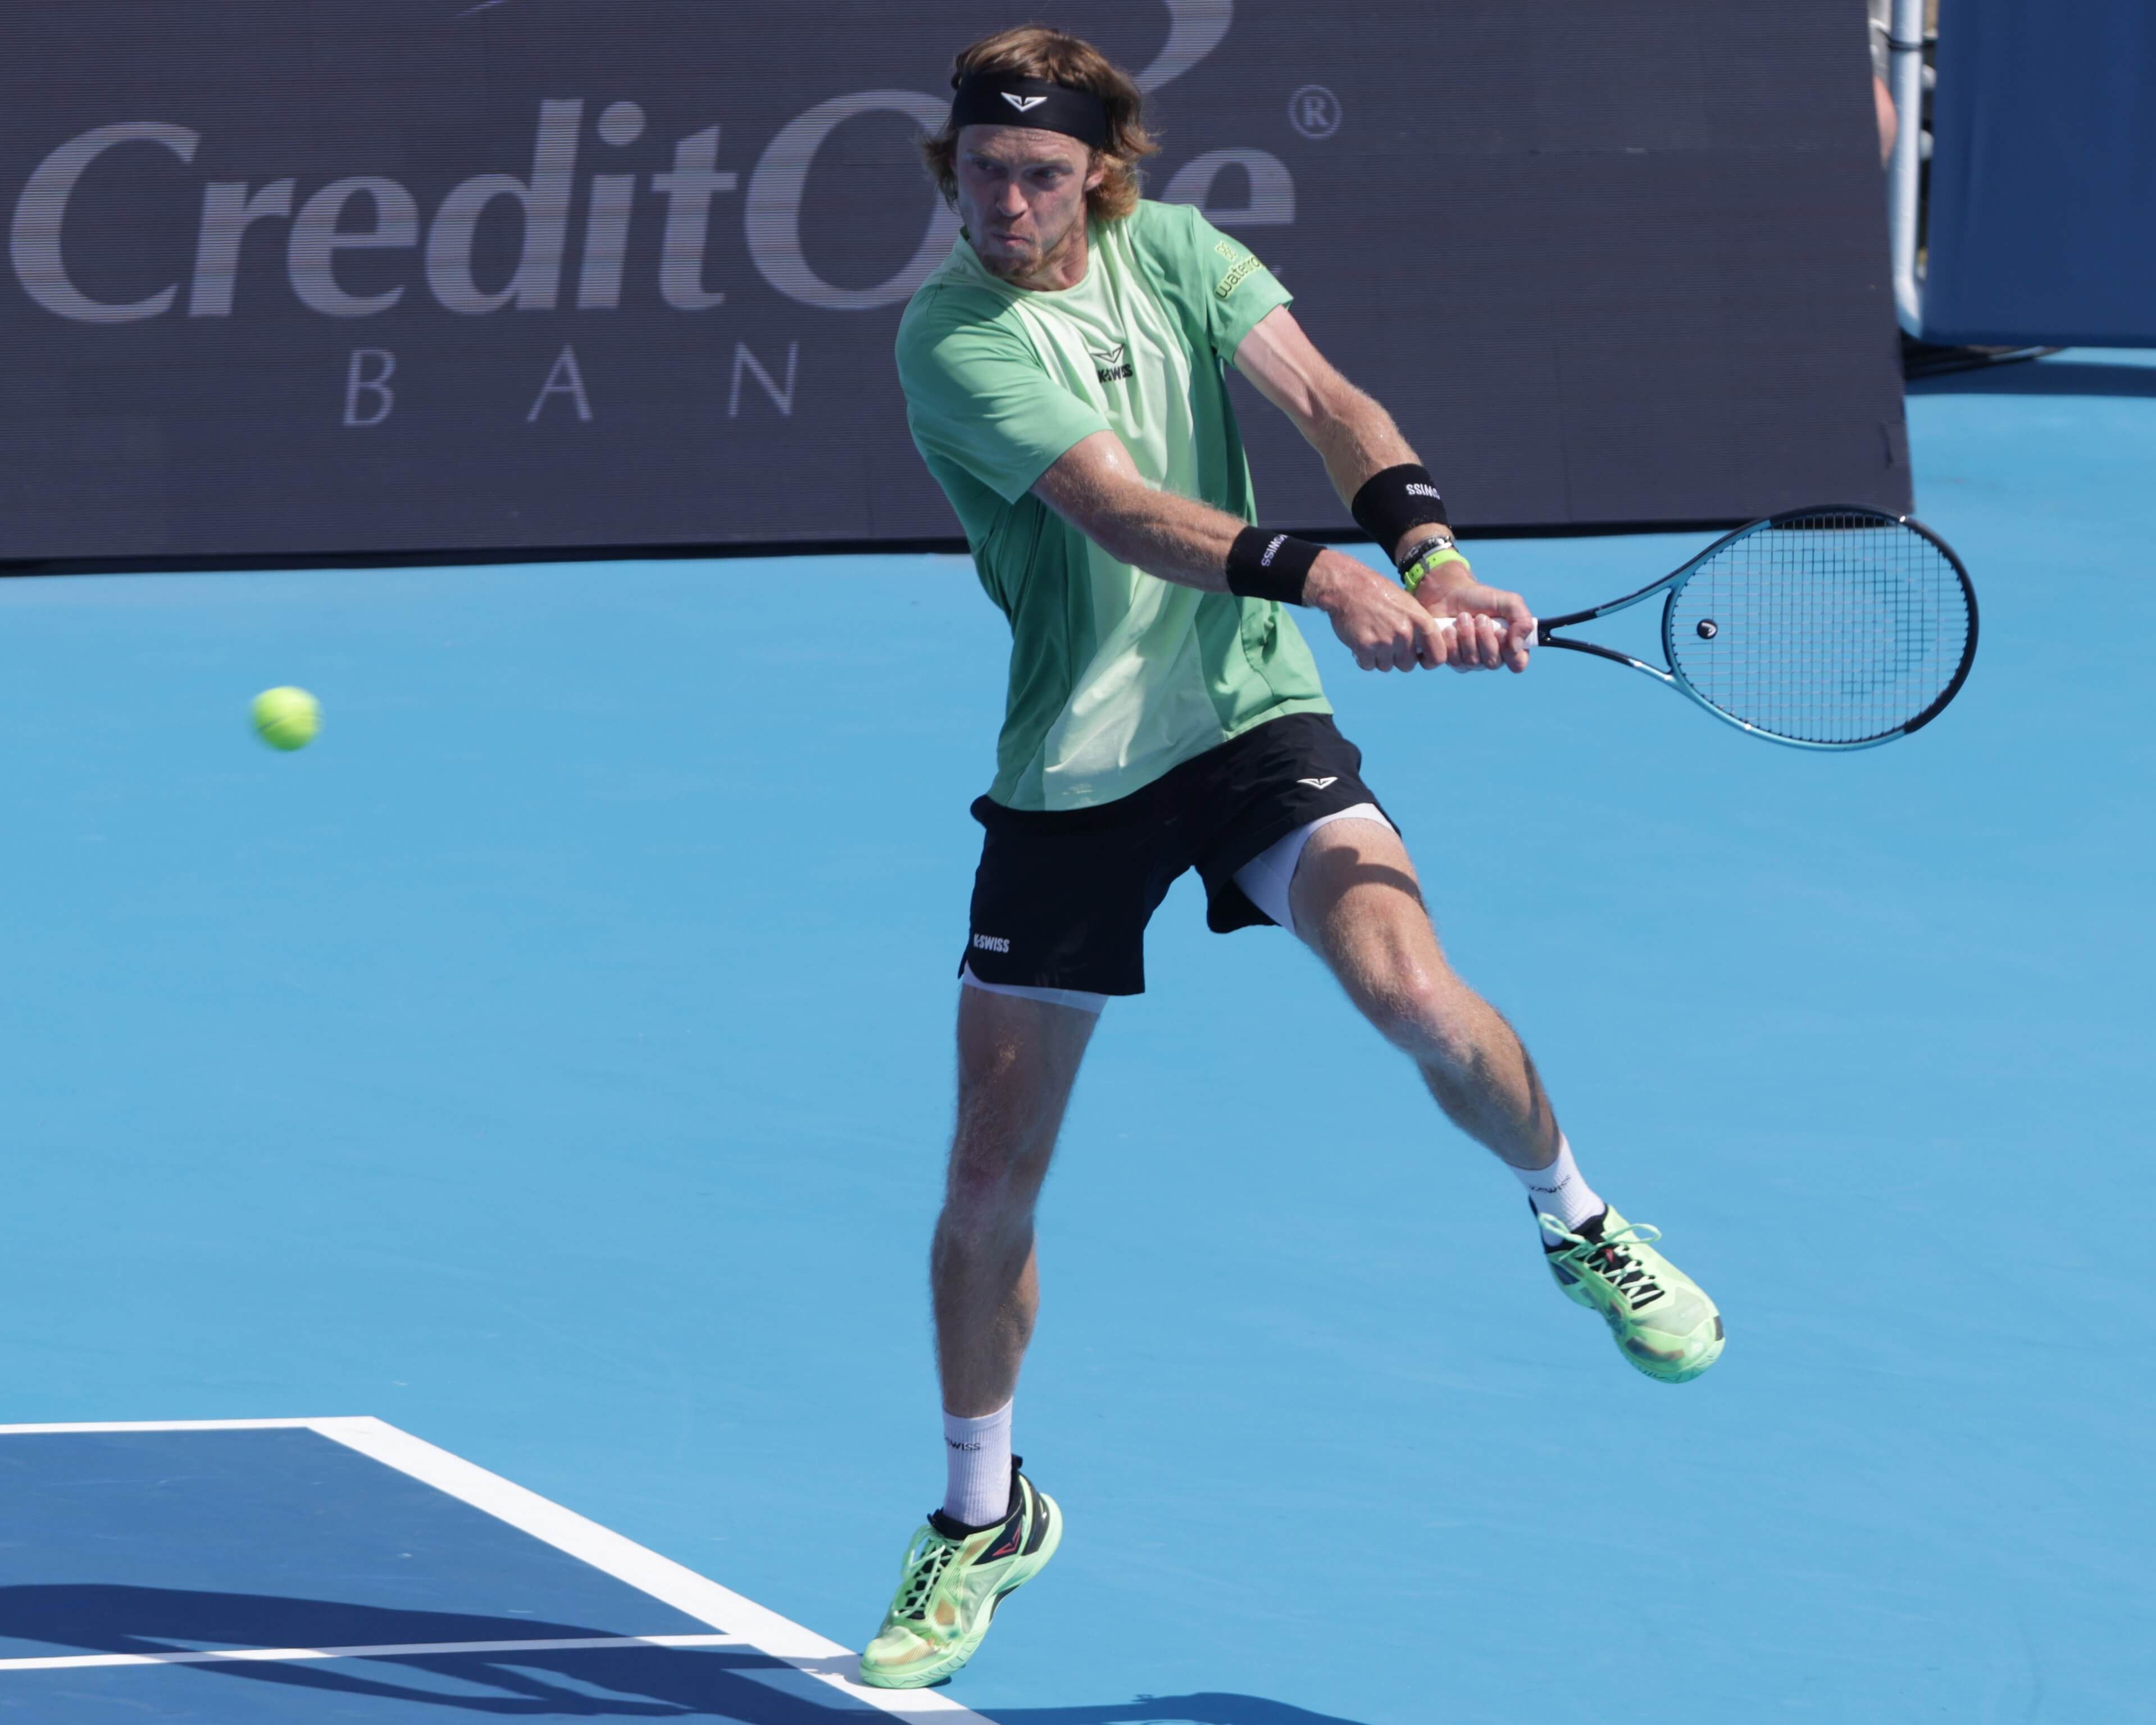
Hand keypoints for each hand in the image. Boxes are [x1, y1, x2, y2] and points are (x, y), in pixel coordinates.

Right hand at [1304, 552, 1450, 671]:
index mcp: (1421, 621)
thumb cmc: (1378, 594)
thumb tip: (1424, 649)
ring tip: (1373, 639)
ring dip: (1379, 658)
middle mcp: (1405, 633)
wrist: (1348, 587)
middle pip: (1408, 665)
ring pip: (1387, 667)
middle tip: (1387, 644)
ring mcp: (1385, 642)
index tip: (1420, 659)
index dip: (1430, 661)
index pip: (1437, 656)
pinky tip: (1361, 643)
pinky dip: (1364, 658)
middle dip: (1398, 659)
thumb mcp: (1407, 604)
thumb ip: (1418, 627)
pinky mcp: (1365, 647)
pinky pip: (1369, 665)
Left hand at [1409, 557, 1533, 672]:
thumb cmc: (1481, 598)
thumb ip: (1523, 620)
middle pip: (1492, 663)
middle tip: (1479, 617)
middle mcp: (1492, 657)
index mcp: (1510, 645)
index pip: (1518, 664)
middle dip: (1484, 637)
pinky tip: (1450, 628)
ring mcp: (1471, 661)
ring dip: (1467, 636)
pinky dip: (1452, 642)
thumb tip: (1518, 645)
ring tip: (1463, 617)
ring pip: (1472, 662)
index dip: (1511, 653)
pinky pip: (1454, 661)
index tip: (1501, 632)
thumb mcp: (1509, 602)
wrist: (1449, 593)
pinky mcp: (1452, 660)